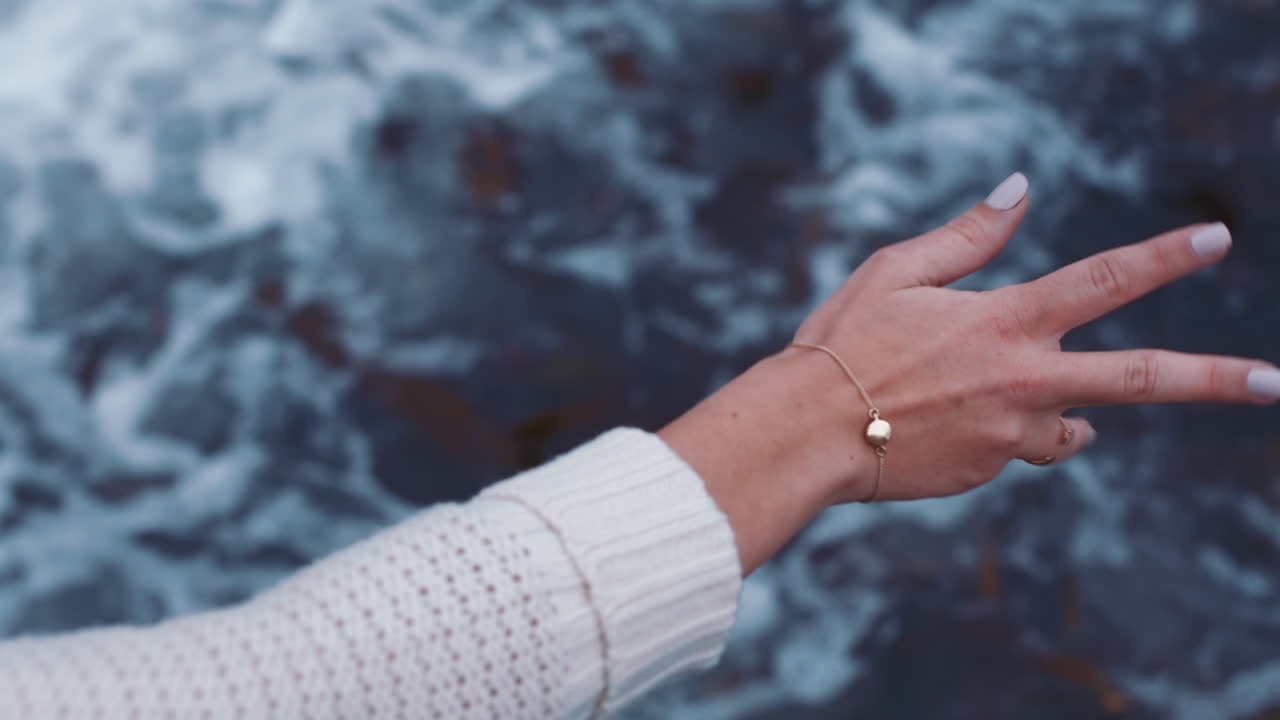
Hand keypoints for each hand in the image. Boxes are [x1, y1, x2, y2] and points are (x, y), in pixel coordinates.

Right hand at [786, 172, 1279, 503]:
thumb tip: (1020, 188)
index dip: (1163, 255)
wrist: (804, 434)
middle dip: (1213, 379)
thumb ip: (968, 235)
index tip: (1216, 237)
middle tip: (1273, 382)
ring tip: (994, 402)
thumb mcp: (895, 270)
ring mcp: (1009, 436)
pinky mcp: (987, 472)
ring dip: (1064, 417)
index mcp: (1003, 322)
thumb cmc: (841, 342)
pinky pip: (1016, 451)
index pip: (1102, 281)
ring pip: (1073, 430)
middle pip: (1138, 379)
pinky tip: (942, 424)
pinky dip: (999, 434)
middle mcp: (1022, 382)